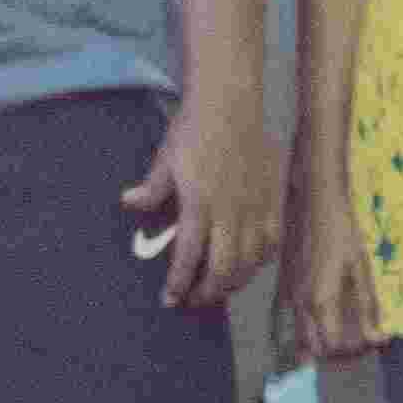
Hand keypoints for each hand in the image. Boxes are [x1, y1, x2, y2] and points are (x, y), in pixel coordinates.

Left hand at [126, 88, 279, 310]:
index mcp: (200, 204)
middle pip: (223, 269)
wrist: (231, 102)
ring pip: (251, 261)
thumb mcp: (165, 159)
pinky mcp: (274, 199)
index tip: (169, 300)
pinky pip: (272, 242)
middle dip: (207, 292)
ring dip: (233, 282)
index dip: (179, 283)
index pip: (189, 257)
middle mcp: (231, 211)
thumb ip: (152, 188)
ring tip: (217, 288)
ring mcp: (256, 207)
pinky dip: (259, 261)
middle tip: (192, 300)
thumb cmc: (194, 128)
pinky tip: (248, 265)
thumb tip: (129, 203)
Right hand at [279, 194, 379, 363]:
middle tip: (357, 343)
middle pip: (314, 348)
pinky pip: (290, 321)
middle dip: (336, 353)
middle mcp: (300, 304)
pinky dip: (305, 330)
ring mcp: (288, 296)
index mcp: (321, 300)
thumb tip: (378, 338)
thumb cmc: (341, 231)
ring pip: (298, 337)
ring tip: (341, 335)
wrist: (312, 202)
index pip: (333, 345)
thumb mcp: (360, 268)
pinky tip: (321, 321)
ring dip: (318, 344)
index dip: (353, 351)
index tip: (371, 342)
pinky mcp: (283, 286)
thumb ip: (367, 306)